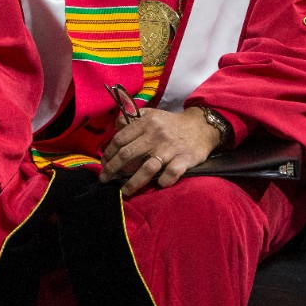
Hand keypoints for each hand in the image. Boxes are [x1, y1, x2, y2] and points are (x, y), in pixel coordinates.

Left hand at [99, 107, 220, 196]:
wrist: (202, 126)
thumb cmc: (172, 124)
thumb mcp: (153, 115)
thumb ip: (134, 118)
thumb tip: (116, 125)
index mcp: (147, 123)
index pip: (120, 139)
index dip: (108, 153)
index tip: (104, 163)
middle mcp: (156, 135)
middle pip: (127, 154)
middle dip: (112, 169)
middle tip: (106, 178)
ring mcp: (170, 148)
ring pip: (147, 168)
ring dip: (133, 182)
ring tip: (125, 191)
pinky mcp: (184, 159)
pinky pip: (171, 174)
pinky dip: (163, 181)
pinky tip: (158, 184)